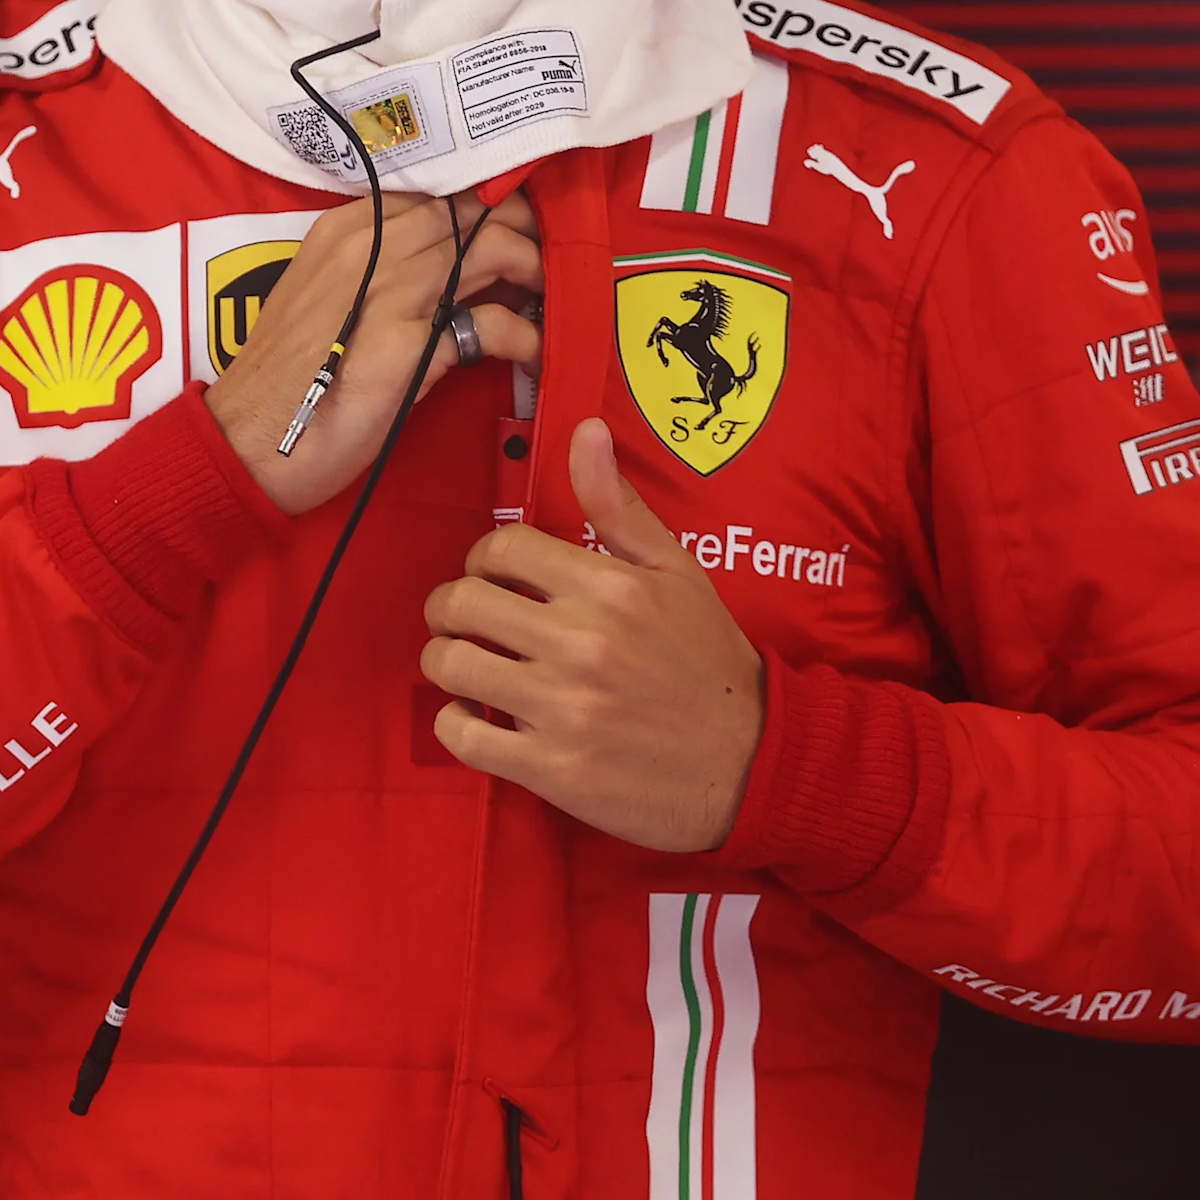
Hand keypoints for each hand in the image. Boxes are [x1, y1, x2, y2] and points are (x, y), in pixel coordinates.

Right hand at [205, 190, 541, 514]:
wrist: (249, 442)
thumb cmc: (284, 381)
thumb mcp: (323, 301)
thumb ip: (375, 273)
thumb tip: (443, 271)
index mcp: (342, 230)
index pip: (434, 191)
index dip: (485, 204)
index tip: (515, 226)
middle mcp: (367, 244)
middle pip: (472, 211)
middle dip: (522, 230)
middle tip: (546, 263)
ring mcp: (388, 288)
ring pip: (493, 249)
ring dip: (534, 274)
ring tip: (547, 303)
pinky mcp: (409, 342)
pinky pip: (493, 322)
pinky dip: (526, 338)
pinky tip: (534, 356)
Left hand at [420, 417, 765, 850]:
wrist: (752, 762)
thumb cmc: (708, 661)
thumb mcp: (678, 573)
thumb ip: (620, 507)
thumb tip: (585, 431)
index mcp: (610, 588)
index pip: (499, 549)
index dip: (483, 560)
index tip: (495, 580)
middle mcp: (582, 643)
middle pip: (460, 604)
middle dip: (449, 609)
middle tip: (465, 623)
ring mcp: (564, 708)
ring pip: (449, 666)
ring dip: (447, 663)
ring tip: (469, 667)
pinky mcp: (552, 769)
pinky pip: (460, 735)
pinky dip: (455, 724)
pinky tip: (478, 717)